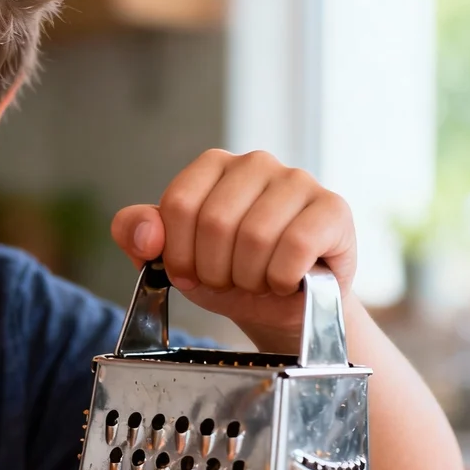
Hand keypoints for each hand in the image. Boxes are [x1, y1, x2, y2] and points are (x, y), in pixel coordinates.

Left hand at [111, 149, 356, 350]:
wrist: (280, 307)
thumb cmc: (226, 273)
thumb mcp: (170, 258)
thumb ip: (136, 235)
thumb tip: (146, 233)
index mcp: (213, 165)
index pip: (178, 204)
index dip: (179, 253)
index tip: (189, 273)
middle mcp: (256, 163)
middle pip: (215, 221)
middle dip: (214, 269)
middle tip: (228, 280)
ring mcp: (298, 181)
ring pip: (255, 236)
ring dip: (249, 278)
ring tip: (257, 279)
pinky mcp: (332, 208)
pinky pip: (294, 247)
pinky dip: (282, 278)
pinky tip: (287, 280)